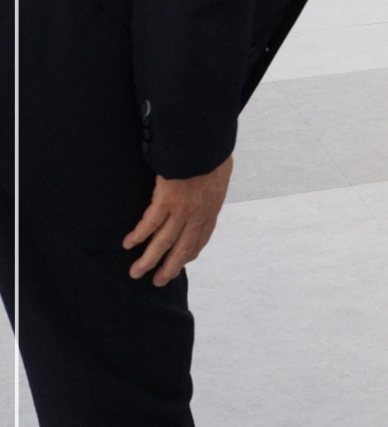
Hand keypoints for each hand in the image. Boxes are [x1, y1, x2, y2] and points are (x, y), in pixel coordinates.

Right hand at [124, 155, 232, 285]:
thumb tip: (208, 183)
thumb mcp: (220, 172)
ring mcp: (183, 209)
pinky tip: (128, 244)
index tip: (185, 261)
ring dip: (149, 259)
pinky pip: (150, 223)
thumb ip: (212, 183)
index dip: (192, 251)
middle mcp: (199, 213)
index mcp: (213, 206)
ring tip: (136, 272)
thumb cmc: (214, 152)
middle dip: (170, 266)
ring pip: (164, 241)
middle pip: (183, 247)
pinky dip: (139, 235)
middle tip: (158, 282)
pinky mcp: (167, 200)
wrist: (208, 144)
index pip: (202, 236)